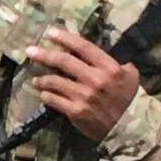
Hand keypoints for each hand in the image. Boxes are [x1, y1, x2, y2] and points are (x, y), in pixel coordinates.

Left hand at [23, 29, 141, 140]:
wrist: (130, 127)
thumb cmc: (130, 98)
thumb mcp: (130, 75)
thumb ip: (113, 63)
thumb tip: (93, 53)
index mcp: (109, 68)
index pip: (83, 47)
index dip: (65, 38)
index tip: (50, 33)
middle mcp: (95, 80)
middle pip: (64, 61)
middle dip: (44, 54)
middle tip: (30, 51)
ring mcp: (84, 96)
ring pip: (55, 81)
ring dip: (42, 79)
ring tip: (36, 79)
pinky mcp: (76, 111)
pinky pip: (54, 100)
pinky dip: (46, 96)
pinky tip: (44, 94)